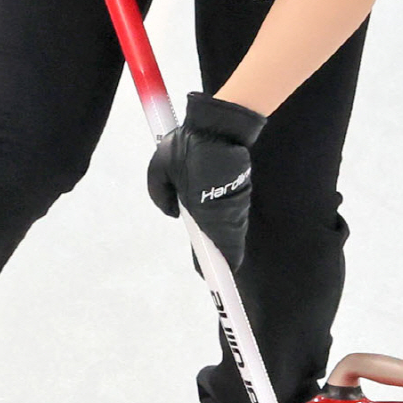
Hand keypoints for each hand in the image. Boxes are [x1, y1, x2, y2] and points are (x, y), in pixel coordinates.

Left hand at [147, 92, 266, 270]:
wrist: (218, 125)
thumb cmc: (185, 149)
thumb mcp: (158, 172)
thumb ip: (160, 197)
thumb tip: (174, 211)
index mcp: (204, 214)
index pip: (216, 254)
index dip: (212, 268)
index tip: (209, 278)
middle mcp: (225, 214)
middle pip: (228, 248)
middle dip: (217, 255)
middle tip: (206, 260)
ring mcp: (238, 203)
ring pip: (232, 232)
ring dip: (222, 238)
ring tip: (207, 237)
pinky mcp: (244, 191)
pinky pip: (235, 215)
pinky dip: (225, 221)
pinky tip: (213, 215)